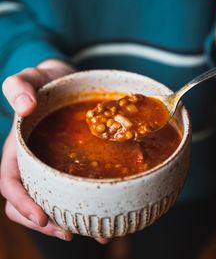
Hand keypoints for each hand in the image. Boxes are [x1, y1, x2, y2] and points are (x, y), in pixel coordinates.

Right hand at [0, 59, 108, 243]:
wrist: (63, 80)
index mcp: (18, 149)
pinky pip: (77, 187)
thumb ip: (19, 87)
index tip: (41, 217)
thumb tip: (25, 106)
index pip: (10, 184)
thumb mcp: (28, 78)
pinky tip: (109, 212)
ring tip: (95, 234)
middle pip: (31, 202)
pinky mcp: (72, 163)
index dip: (22, 205)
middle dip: (46, 223)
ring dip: (70, 220)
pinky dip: (90, 203)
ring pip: (55, 201)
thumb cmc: (43, 81)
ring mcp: (53, 165)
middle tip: (69, 233)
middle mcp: (34, 163)